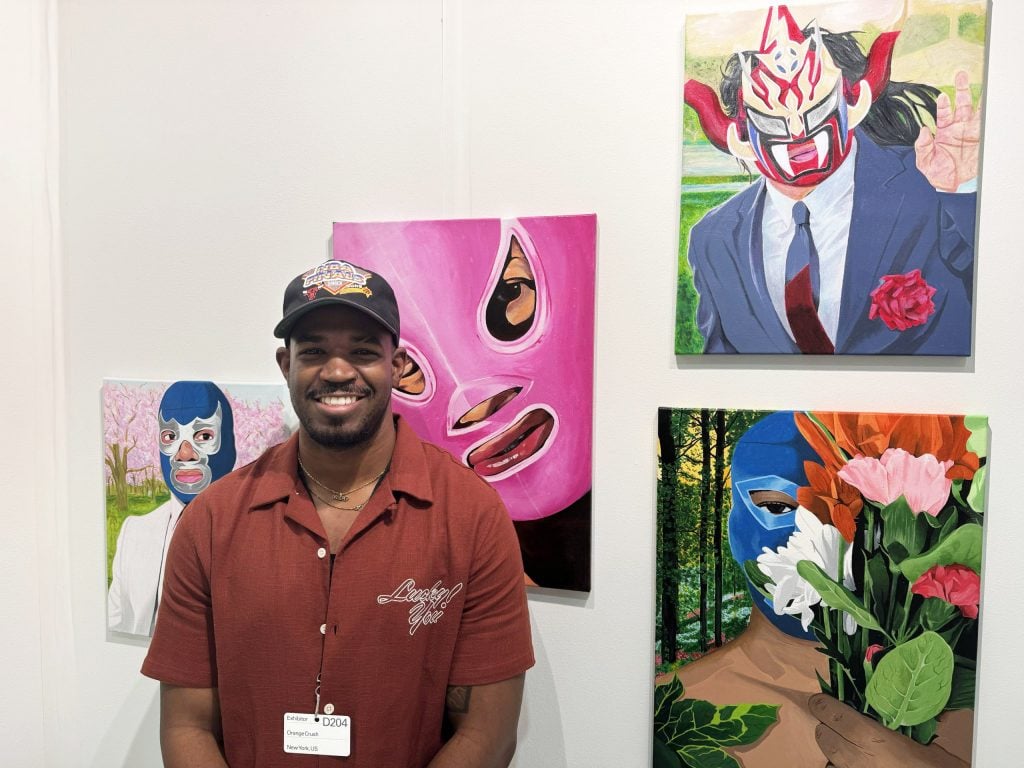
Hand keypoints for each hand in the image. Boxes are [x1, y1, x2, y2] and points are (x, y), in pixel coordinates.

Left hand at [809, 693, 967, 767]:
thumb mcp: (924, 744)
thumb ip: (905, 723)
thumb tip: (904, 703)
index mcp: (871, 738)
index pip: (830, 713)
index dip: (822, 704)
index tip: (820, 698)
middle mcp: (856, 759)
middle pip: (822, 736)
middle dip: (825, 726)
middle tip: (834, 721)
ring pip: (828, 759)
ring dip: (831, 750)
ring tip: (842, 744)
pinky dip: (840, 767)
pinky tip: (851, 764)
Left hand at [914, 70, 980, 191]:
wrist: (954, 186)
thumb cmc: (939, 173)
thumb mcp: (924, 162)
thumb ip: (922, 147)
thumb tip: (923, 130)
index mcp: (943, 132)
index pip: (943, 113)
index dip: (942, 105)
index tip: (942, 97)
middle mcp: (958, 128)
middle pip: (961, 104)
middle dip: (961, 89)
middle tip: (961, 75)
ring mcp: (970, 131)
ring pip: (974, 109)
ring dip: (976, 96)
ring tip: (979, 83)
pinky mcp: (980, 137)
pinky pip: (985, 122)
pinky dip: (987, 112)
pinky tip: (989, 101)